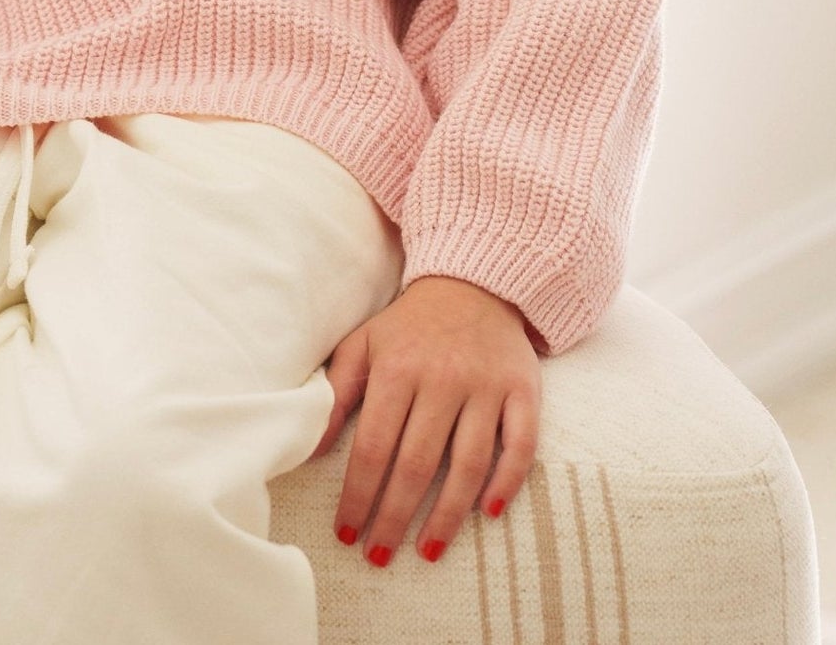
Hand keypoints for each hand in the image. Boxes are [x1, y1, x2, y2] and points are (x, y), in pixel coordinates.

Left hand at [313, 273, 539, 565]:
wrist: (475, 281)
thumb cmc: (410, 325)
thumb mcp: (364, 344)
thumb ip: (337, 391)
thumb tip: (312, 447)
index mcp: (397, 369)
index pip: (373, 447)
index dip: (359, 495)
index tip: (346, 531)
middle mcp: (441, 380)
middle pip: (416, 464)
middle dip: (395, 517)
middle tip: (379, 555)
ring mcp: (485, 387)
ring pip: (467, 464)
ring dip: (447, 515)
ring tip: (428, 550)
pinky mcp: (522, 390)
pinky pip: (520, 445)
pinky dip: (507, 481)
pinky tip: (488, 513)